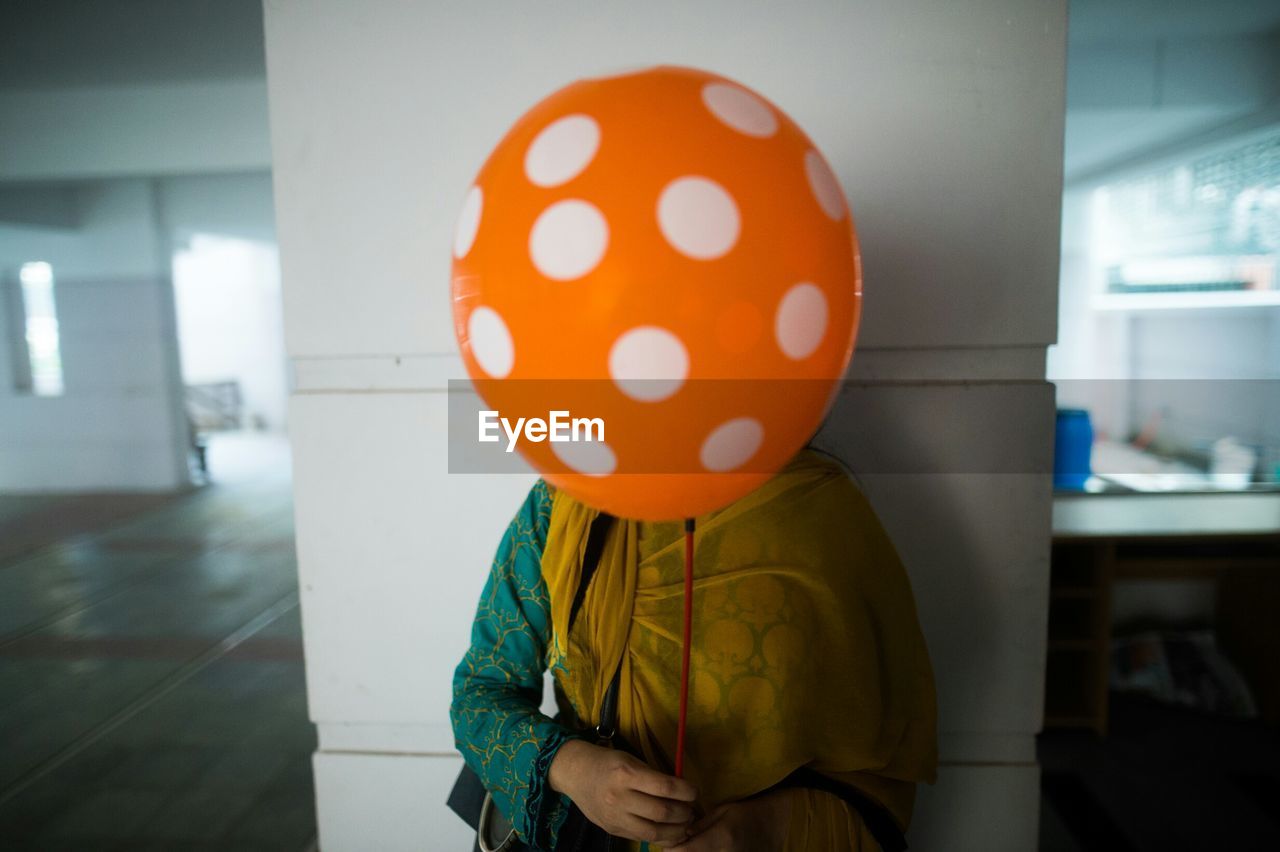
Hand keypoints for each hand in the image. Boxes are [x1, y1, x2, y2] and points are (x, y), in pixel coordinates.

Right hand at [548, 739, 698, 844]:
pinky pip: (642, 838)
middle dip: (684, 813)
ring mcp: (615, 816)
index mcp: (626, 774)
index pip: (665, 787)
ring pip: (653, 832)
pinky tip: (671, 833)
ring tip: (685, 824)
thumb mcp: (631, 760)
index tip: (695, 791)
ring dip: (676, 830)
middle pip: (662, 812)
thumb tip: (682, 791)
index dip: (686, 791)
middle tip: (692, 810)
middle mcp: (619, 797)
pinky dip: (661, 838)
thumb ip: (653, 776)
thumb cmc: (607, 762)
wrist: (575, 773)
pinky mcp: (613, 830)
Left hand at [666, 788, 793, 850]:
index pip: (686, 850)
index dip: (672, 847)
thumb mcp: (723, 810)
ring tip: (689, 844)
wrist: (774, 826)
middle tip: (676, 843)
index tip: (667, 841)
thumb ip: (701, 823)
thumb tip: (681, 833)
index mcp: (721, 838)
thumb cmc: (748, 812)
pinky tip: (701, 849)